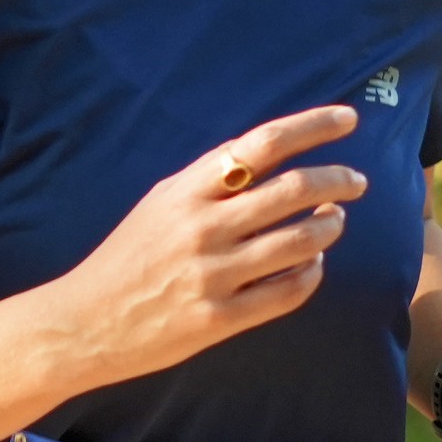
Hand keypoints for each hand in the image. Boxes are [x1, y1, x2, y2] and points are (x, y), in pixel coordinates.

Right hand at [44, 105, 367, 387]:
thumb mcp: (161, 203)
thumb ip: (210, 181)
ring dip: (330, 227)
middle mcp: (202, 227)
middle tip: (357, 182)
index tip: (348, 119)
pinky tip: (313, 265)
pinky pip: (288, 291)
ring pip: (301, 241)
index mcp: (187, 190)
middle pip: (294, 189)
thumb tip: (270, 158)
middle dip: (339, 180)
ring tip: (334, 221)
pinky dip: (312, 273)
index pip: (262, 143)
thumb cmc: (128, 257)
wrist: (84, 322)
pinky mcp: (220, 318)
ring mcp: (213, 274)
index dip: (312, 126)